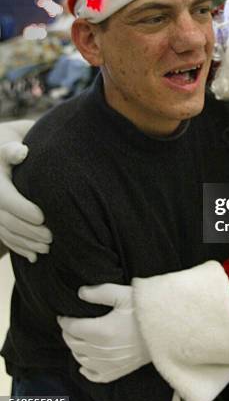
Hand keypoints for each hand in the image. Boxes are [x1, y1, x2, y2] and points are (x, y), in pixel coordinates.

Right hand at [0, 126, 51, 262]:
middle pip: (6, 220)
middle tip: (52, 237)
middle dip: (28, 231)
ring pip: (5, 233)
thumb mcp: (9, 143)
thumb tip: (21, 152)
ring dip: (26, 243)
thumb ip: (13, 149)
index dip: (22, 210)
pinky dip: (19, 248)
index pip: (5, 199)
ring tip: (48, 248)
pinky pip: (4, 239)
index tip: (43, 216)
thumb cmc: (11, 146)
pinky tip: (34, 257)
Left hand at [57, 283, 150, 382]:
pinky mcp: (118, 371)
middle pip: (73, 344)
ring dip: (75, 348)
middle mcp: (102, 350)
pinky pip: (95, 376)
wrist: (167, 328)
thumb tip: (80, 292)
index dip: (64, 321)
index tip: (63, 316)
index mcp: (101, 330)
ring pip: (81, 359)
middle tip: (69, 324)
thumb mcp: (123, 294)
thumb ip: (100, 292)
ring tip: (77, 338)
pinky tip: (85, 363)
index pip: (72, 328)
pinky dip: (86, 370)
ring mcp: (109, 363)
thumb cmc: (146, 309)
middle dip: (68, 333)